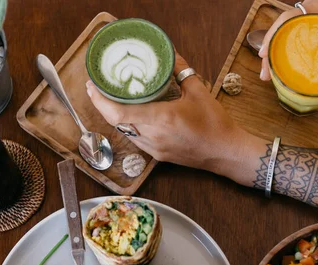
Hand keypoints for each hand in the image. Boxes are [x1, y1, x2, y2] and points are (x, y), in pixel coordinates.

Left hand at [86, 54, 250, 179]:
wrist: (225, 153)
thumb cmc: (215, 124)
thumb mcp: (199, 92)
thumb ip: (181, 72)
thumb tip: (170, 56)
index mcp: (161, 118)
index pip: (119, 113)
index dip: (100, 101)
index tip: (92, 87)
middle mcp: (153, 136)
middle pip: (116, 122)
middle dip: (103, 105)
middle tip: (96, 89)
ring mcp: (154, 148)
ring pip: (125, 132)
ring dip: (115, 117)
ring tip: (111, 100)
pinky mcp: (158, 155)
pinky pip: (136, 139)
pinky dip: (129, 126)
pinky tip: (131, 116)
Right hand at [259, 0, 317, 83]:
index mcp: (317, 7)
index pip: (287, 19)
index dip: (272, 37)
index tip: (263, 55)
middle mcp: (308, 8)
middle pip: (280, 30)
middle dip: (269, 52)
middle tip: (265, 76)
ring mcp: (308, 12)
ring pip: (284, 31)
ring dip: (275, 51)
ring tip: (270, 74)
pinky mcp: (311, 16)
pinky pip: (294, 31)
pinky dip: (286, 45)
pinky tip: (284, 61)